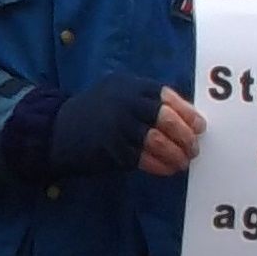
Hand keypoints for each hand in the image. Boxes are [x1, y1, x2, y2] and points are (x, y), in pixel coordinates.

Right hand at [35, 74, 202, 177]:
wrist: (57, 130)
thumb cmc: (95, 111)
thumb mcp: (117, 92)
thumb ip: (145, 99)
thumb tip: (184, 117)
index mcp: (130, 86)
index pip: (168, 97)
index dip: (188, 114)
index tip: (200, 127)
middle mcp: (125, 103)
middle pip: (166, 119)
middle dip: (185, 136)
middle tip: (194, 148)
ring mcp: (119, 127)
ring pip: (158, 142)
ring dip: (176, 154)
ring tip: (183, 162)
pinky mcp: (113, 149)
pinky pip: (144, 159)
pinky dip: (160, 166)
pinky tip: (168, 169)